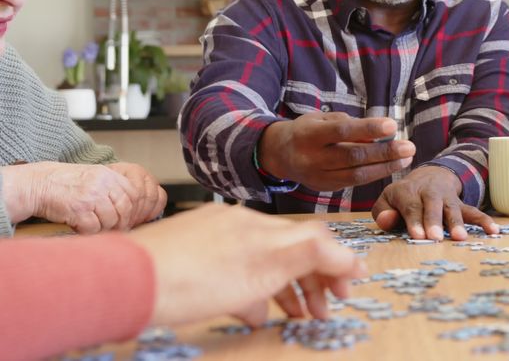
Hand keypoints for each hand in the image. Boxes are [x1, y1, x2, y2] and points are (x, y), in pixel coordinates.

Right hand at [3, 161, 161, 232]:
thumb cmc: (66, 183)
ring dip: (103, 228)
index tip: (126, 219)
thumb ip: (111, 188)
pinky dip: (88, 231)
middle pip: (125, 209)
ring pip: (110, 221)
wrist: (37, 184)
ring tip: (92, 226)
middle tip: (115, 230)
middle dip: (121, 222)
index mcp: (109, 175)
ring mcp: (91, 197)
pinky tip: (80, 227)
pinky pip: (93, 228)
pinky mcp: (78, 210)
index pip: (133, 194)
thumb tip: (130, 209)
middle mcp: (102, 184)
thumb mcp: (93, 176)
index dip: (133, 210)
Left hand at [128, 204, 365, 326]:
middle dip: (312, 281)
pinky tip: (248, 311)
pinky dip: (250, 288)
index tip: (351, 288)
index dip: (337, 264)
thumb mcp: (260, 271)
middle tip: (323, 311)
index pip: (313, 240)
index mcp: (260, 227)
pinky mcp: (190, 251)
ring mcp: (213, 236)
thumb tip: (348, 257)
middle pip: (289, 251)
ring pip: (262, 262)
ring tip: (292, 317)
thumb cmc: (191, 281)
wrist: (122, 282)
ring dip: (283, 288)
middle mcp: (240, 224)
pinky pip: (234, 268)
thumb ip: (307, 258)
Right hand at [258, 112, 415, 191]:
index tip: (392, 125)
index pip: (342, 131)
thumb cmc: (306, 130)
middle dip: (384, 152)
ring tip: (406, 158)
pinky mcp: (325, 188)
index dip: (368, 128)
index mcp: (309, 135)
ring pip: (356, 175)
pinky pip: (354, 182)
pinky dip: (374, 174)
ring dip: (385, 167)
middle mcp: (312, 158)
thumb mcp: (319, 119)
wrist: (280, 154)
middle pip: (353, 157)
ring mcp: (318, 176)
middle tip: (409, 147)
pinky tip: (391, 166)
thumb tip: (377, 133)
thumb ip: (346, 124)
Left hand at [371, 166, 497, 240]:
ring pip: (453, 208)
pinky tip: (493, 231)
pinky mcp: (460, 204)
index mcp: (407, 192)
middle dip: (434, 221)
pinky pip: (474, 211)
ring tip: (460, 238)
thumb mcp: (387, 200)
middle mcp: (429, 192)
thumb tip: (388, 220)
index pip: (411, 206)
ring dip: (457, 222)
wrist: (429, 176)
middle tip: (435, 238)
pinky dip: (484, 220)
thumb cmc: (403, 197)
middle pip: (432, 205)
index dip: (414, 220)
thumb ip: (383, 212)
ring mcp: (447, 198)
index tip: (417, 235)